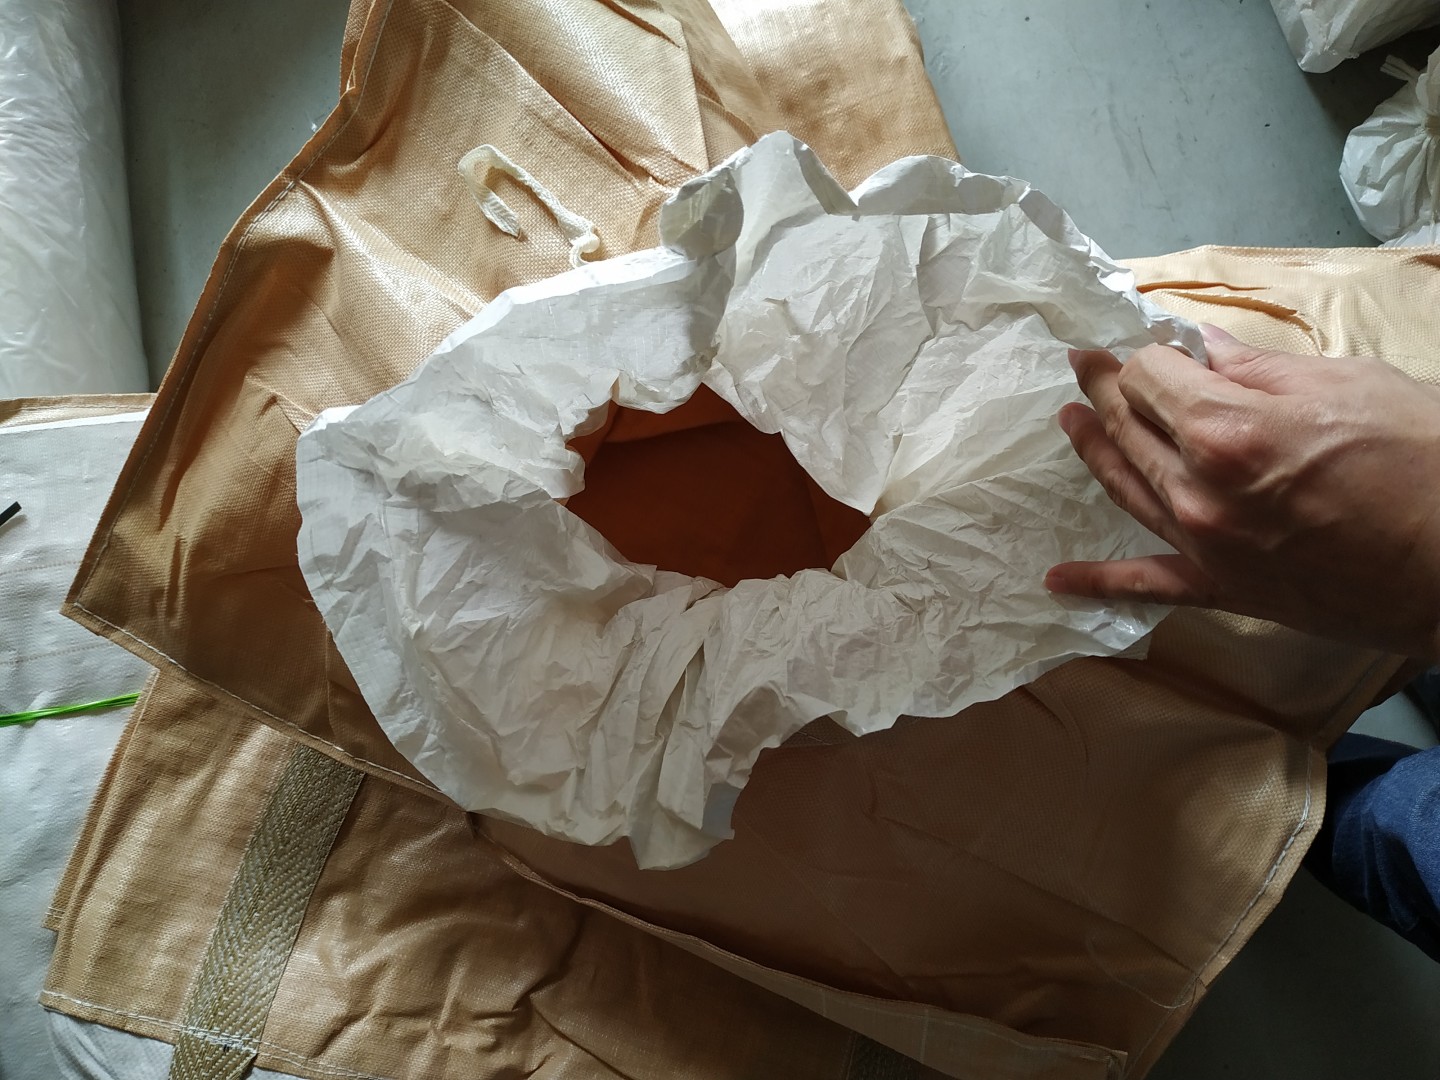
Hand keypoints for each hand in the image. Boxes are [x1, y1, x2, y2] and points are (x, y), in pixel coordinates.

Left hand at [1046, 325, 1439, 660]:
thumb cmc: (1424, 462)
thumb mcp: (1348, 385)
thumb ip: (1260, 369)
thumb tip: (1205, 347)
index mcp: (1226, 430)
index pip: (1150, 377)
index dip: (1144, 354)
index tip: (1143, 342)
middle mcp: (1198, 490)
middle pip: (1129, 427)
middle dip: (1105, 389)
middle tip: (1085, 365)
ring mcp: (1203, 545)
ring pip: (1126, 488)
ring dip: (1093, 449)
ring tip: (1069, 419)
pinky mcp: (1221, 588)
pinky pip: (1145, 586)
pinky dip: (1098, 583)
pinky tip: (1056, 580)